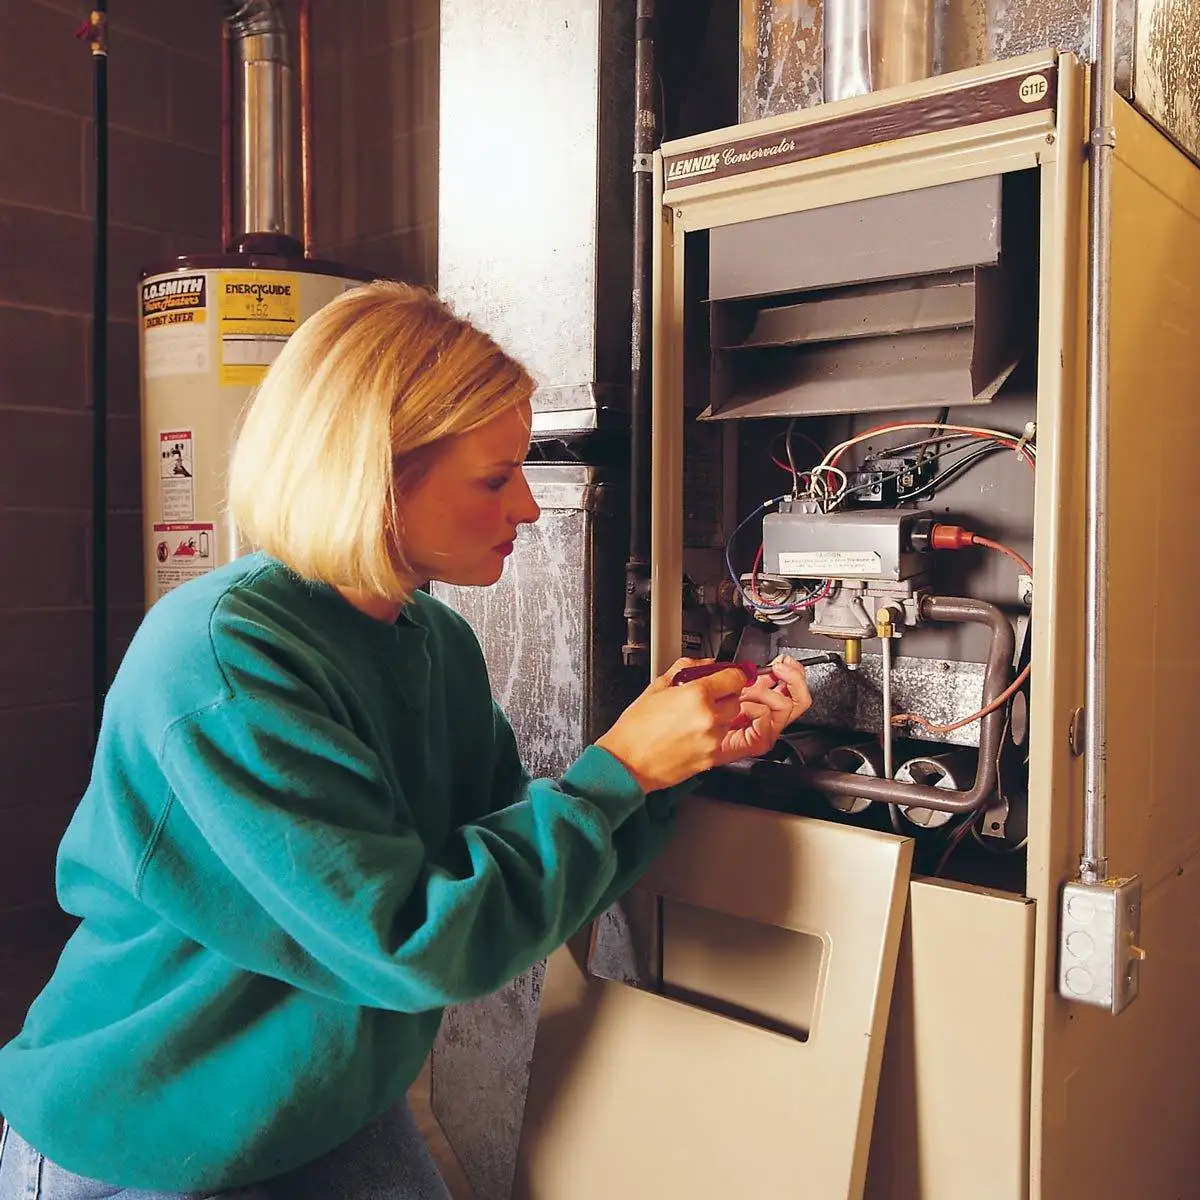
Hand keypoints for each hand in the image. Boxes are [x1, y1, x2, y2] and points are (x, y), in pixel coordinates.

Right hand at [595, 658, 748, 792]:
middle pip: (736, 700)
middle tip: (704, 698)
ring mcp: (712, 740)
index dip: (731, 675)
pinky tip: (690, 735)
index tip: (728, 676)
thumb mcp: (656, 687)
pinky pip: (721, 741)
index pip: (735, 678)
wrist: (627, 762)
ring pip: (729, 722)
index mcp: (696, 695)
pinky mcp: (711, 758)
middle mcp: (709, 717)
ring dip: (719, 717)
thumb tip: (705, 664)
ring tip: (692, 720)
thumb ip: (685, 669)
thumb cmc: (635, 728)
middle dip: (724, 697)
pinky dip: (712, 736)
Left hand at [711, 655, 812, 765]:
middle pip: (801, 699)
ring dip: (764, 692)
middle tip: (777, 670)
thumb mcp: (723, 684)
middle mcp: (770, 717)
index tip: (782, 661)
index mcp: (765, 702)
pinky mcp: (760, 742)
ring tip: (744, 694)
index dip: (794, 672)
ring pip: (785, 705)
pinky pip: (766, 715)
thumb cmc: (703, 714)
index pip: (794, 688)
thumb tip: (752, 666)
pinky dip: (752, 707)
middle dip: (792, 679)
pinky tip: (738, 710)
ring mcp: (767, 731)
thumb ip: (740, 674)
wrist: (693, 738)